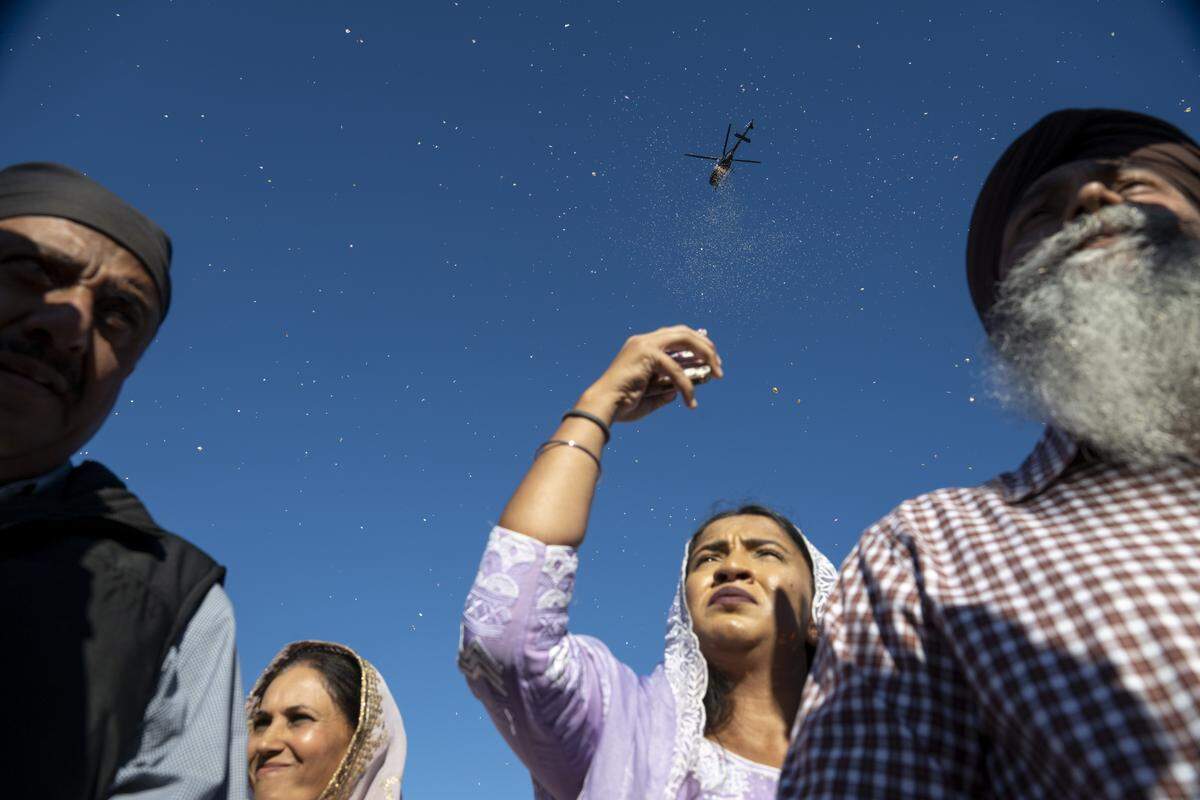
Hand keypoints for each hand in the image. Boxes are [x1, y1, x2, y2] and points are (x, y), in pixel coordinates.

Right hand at [579, 325, 723, 422]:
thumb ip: (664, 390)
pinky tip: (690, 402)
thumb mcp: (649, 395)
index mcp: (642, 346)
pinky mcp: (647, 354)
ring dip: (705, 355)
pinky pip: (675, 369)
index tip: (710, 355)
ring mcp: (645, 344)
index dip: (695, 340)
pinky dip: (686, 386)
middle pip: (683, 331)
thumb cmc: (621, 404)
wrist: (603, 406)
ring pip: (684, 339)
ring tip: (717, 374)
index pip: (674, 334)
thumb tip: (678, 391)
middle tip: (718, 365)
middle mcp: (644, 340)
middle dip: (705, 345)